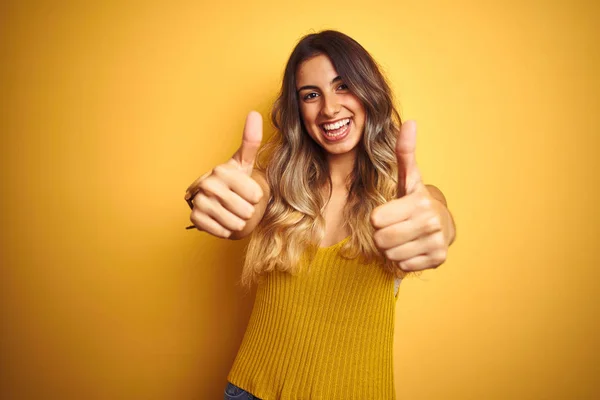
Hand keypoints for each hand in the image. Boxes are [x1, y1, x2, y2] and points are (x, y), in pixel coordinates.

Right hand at [185, 111, 263, 237]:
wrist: (216, 201)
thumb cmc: (234, 181)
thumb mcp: (245, 162)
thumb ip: (251, 140)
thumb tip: (253, 113)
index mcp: (223, 170)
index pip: (255, 195)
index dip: (256, 197)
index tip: (248, 191)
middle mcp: (208, 184)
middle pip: (246, 211)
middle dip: (247, 212)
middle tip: (238, 203)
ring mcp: (200, 201)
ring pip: (235, 223)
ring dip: (237, 223)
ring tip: (231, 212)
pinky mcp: (195, 218)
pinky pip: (221, 231)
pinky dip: (225, 230)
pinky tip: (221, 220)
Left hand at [370, 121, 450, 271]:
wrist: (441, 224)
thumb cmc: (414, 200)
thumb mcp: (408, 177)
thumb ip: (404, 152)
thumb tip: (410, 122)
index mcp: (419, 201)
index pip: (376, 220)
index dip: (378, 218)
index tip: (390, 212)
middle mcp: (430, 222)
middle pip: (381, 240)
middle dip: (383, 235)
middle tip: (395, 226)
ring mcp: (436, 242)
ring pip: (390, 255)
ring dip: (392, 248)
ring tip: (404, 236)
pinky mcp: (438, 259)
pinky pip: (403, 266)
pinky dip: (404, 259)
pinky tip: (413, 247)